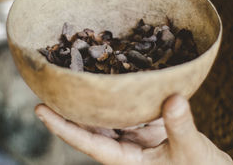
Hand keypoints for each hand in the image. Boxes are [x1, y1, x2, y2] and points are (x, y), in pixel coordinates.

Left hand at [35, 95, 232, 164]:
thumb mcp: (192, 152)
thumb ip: (181, 126)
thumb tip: (173, 98)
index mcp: (127, 160)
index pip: (89, 144)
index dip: (63, 127)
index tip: (40, 110)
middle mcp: (126, 147)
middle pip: (90, 127)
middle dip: (69, 108)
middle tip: (50, 84)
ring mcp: (135, 136)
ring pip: (107, 117)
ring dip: (92, 100)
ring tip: (75, 75)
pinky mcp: (148, 126)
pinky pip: (128, 109)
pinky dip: (120, 94)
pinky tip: (113, 76)